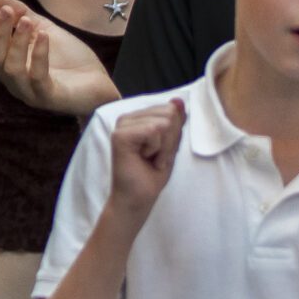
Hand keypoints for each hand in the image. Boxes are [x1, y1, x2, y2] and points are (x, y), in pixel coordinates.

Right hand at [0, 0, 115, 115]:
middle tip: (5, 11)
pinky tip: (44, 36)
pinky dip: (39, 54)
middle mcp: (15, 82)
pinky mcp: (48, 97)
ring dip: (16, 42)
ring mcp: (30, 92)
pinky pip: (38, 76)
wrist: (101, 83)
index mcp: (11, 67)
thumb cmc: (71, 59)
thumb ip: (22, 16)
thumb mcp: (45, 30)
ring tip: (26, 21)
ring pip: (12, 68)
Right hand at [107, 97, 184, 215]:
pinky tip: (144, 158)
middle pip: (169, 114)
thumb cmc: (152, 174)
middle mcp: (127, 117)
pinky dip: (157, 149)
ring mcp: (122, 125)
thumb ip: (175, 122)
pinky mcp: (120, 135)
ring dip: (164, 147)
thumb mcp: (171, 144)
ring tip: (150, 158)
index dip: (174, 134)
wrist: (138, 198)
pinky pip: (154, 131)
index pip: (171, 110)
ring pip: (163, 123)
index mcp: (137, 117)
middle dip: (170, 140)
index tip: (161, 151)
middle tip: (155, 156)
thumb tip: (178, 100)